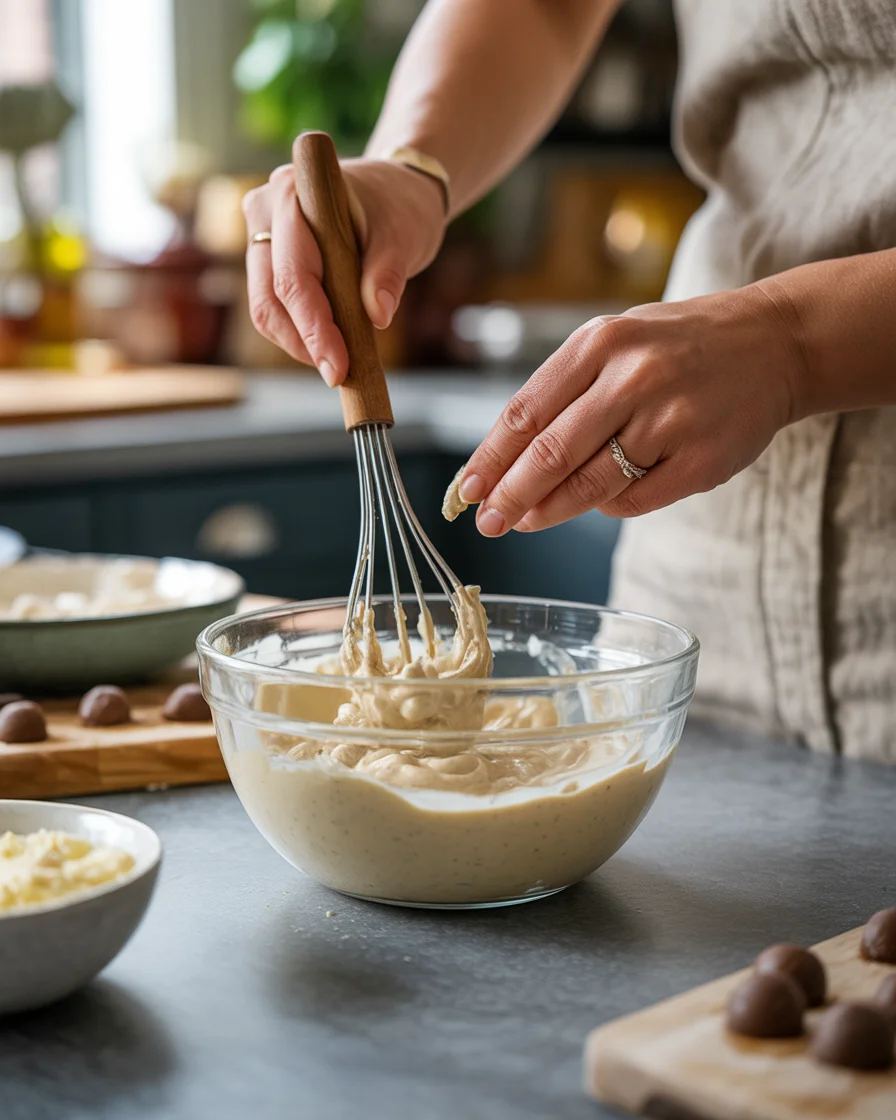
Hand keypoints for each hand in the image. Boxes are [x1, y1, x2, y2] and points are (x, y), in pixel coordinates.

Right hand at [241, 157, 445, 384]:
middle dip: (303, 343)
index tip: (338, 367)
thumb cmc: (398, 207)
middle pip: (268, 297)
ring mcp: (260, 235)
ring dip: (299, 343)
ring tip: (339, 360)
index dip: (312, 326)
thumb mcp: (404, 236)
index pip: (294, 275)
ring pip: (265, 308)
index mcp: (293, 194)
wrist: (394, 191)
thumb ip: (388, 273)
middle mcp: (265, 211)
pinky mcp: (266, 258)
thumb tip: (378, 316)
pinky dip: (299, 332)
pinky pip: (273, 307)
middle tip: (339, 375)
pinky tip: (330, 344)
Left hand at [457, 284, 804, 533]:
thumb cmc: (677, 348)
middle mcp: (633, 378)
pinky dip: (607, 507)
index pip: (526, 412)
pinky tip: (595, 503)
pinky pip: (635, 500)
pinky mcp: (701, 460)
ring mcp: (670, 420)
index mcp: (600, 343)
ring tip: (524, 522)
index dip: (489, 458)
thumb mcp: (614, 344)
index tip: (465, 491)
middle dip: (510, 495)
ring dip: (549, 510)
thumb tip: (506, 462)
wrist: (773, 345)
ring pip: (590, 483)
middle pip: (550, 454)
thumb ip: (562, 393)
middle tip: (486, 522)